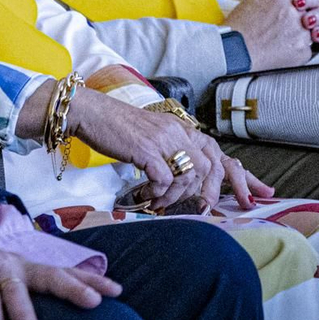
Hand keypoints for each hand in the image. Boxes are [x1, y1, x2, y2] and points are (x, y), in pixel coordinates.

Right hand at [0, 234, 121, 319]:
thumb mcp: (7, 284)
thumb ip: (29, 296)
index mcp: (29, 268)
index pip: (65, 272)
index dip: (91, 280)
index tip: (117, 291)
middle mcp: (17, 265)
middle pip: (50, 275)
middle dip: (73, 288)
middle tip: (93, 303)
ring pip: (15, 290)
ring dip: (25, 315)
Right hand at [67, 89, 214, 210]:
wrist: (91, 112)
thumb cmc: (116, 126)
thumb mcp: (152, 133)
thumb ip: (169, 149)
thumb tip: (179, 180)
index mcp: (179, 127)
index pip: (215, 151)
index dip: (227, 177)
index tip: (222, 197)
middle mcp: (175, 131)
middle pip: (208, 166)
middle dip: (203, 192)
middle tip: (193, 207)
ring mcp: (161, 139)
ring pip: (188, 175)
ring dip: (176, 195)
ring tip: (161, 202)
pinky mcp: (145, 150)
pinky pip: (164, 180)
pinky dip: (158, 192)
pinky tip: (147, 194)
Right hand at [225, 0, 315, 70]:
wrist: (231, 52)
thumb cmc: (238, 28)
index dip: (302, 5)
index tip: (294, 11)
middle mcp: (292, 11)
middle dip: (315, 17)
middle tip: (305, 23)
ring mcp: (299, 31)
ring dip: (312, 34)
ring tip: (296, 38)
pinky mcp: (302, 51)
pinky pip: (312, 49)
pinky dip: (301, 51)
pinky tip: (287, 51)